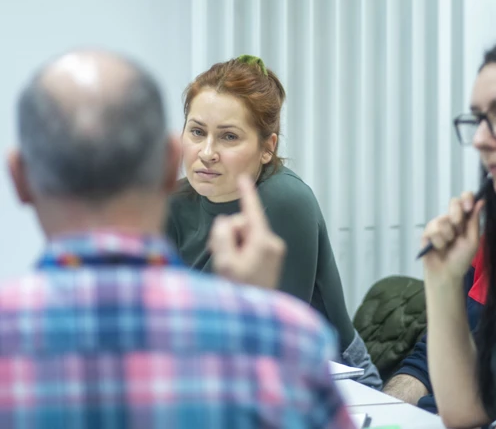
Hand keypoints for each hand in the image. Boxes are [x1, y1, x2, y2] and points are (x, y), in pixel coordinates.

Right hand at [208, 174, 285, 288]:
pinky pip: (249, 245)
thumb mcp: (225, 262)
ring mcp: (272, 251)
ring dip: (232, 246)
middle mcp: (272, 244)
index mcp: (263, 242)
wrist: (255, 318)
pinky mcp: (270, 258)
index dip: (247, 193)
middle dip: (229, 235)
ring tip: (229, 266)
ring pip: (243, 235)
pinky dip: (238, 251)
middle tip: (222, 257)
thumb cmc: (241, 291)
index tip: (244, 178)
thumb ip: (222, 236)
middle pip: (242, 224)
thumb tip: (225, 222)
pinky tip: (236, 268)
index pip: (253, 211)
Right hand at [420, 191, 483, 280]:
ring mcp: (438, 224)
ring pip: (443, 220)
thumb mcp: (472, 240)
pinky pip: (433, 231)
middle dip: (457, 217)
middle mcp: (450, 218)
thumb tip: (481, 201)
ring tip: (448, 246)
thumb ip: (475, 221)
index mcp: (463, 218)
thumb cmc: (461, 258)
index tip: (469, 207)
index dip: (467, 198)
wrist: (447, 273)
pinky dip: (439, 242)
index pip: (465, 199)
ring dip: (448, 236)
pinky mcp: (427, 232)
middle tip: (458, 232)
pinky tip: (439, 249)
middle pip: (453, 202)